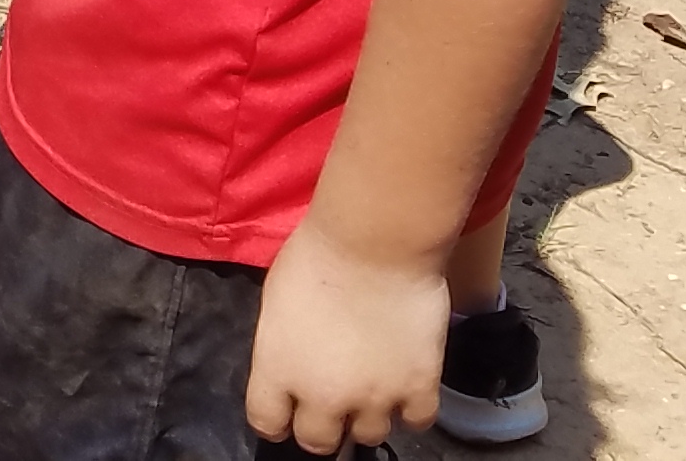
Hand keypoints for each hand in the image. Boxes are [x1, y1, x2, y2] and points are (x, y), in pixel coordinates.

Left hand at [243, 215, 446, 454]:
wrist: (375, 243)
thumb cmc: (315, 256)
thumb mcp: (276, 304)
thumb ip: (283, 347)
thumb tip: (293, 364)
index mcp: (277, 372)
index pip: (267, 424)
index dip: (277, 421)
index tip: (286, 413)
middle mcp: (323, 396)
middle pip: (318, 442)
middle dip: (323, 425)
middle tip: (333, 401)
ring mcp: (374, 397)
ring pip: (368, 435)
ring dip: (367, 415)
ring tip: (372, 386)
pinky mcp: (418, 388)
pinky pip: (416, 422)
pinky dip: (411, 409)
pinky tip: (405, 384)